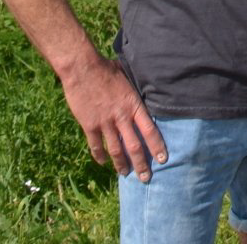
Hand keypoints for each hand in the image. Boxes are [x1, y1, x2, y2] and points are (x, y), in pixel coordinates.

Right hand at [61, 56, 166, 182]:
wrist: (83, 68)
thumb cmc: (106, 69)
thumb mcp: (127, 78)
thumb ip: (134, 91)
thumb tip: (145, 89)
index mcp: (134, 105)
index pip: (150, 130)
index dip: (157, 147)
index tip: (163, 159)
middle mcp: (122, 117)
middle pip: (135, 146)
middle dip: (142, 164)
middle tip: (146, 178)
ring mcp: (105, 122)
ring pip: (116, 150)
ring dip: (121, 164)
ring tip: (126, 173)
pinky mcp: (90, 125)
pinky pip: (96, 145)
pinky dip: (100, 156)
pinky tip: (103, 162)